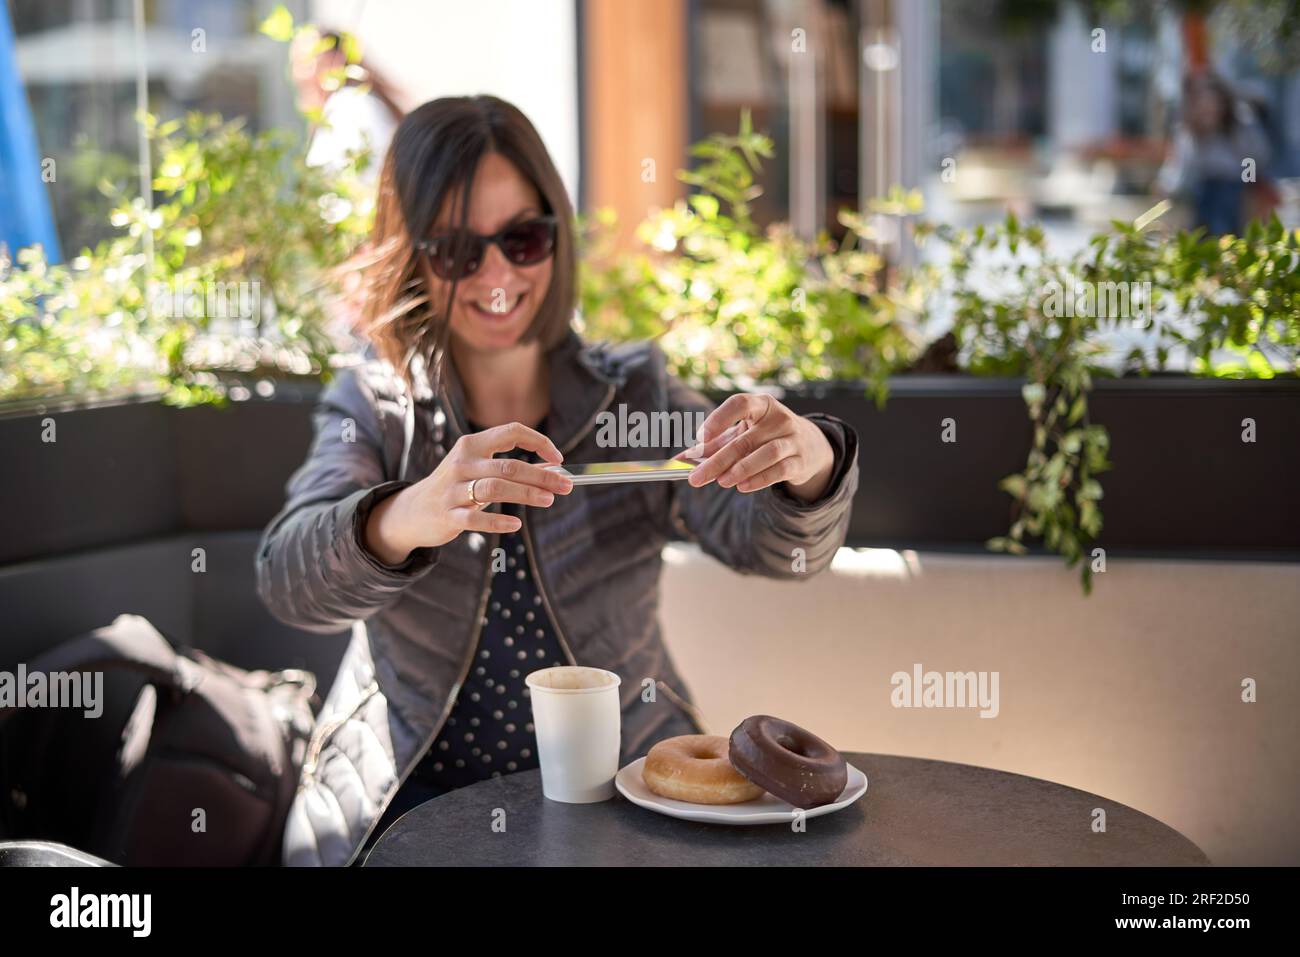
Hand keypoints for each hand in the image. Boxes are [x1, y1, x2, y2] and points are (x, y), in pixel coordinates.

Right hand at [364, 422, 573, 563]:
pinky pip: (475, 519)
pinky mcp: (448, 514)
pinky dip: (497, 522)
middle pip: (509, 465)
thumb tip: (551, 472)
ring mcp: (453, 489)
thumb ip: (508, 467)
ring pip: (496, 488)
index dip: (539, 442)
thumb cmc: (455, 487)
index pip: (511, 432)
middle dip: (541, 476)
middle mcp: (462, 462)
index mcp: (472, 445)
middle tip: (566, 486)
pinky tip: (516, 524)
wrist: (413, 511)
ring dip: (526, 494)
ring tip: (549, 500)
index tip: (559, 459)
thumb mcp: (476, 469)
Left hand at [684, 393, 834, 501]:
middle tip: (695, 478)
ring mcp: (792, 439)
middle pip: (745, 439)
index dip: (719, 418)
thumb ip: (713, 444)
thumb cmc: (765, 436)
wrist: (809, 446)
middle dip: (718, 460)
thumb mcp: (742, 433)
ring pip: (766, 454)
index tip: (700, 438)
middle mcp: (779, 418)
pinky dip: (759, 479)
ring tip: (721, 481)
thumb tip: (680, 460)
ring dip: (741, 469)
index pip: (740, 404)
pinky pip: (779, 470)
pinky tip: (742, 487)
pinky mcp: (799, 461)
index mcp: (761, 405)